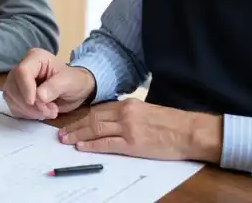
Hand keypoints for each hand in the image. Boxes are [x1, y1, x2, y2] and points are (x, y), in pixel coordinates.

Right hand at [2, 48, 95, 119]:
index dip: (26, 88)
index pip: (22, 71)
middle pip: (13, 86)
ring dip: (29, 111)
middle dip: (30, 104)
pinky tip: (41, 113)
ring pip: (11, 98)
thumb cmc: (73, 81)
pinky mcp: (16, 95)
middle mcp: (22, 67)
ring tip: (49, 111)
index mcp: (35, 58)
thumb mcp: (68, 82)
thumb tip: (39, 97)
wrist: (74, 91)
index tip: (34, 102)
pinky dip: (26, 114)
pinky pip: (13, 106)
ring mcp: (17, 81)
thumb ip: (54, 87)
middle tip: (50, 111)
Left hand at [58, 99, 222, 162]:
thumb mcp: (146, 111)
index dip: (82, 117)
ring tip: (66, 140)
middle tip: (62, 133)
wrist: (189, 131)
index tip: (72, 122)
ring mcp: (128, 128)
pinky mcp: (133, 144)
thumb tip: (111, 120)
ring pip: (95, 130)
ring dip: (78, 135)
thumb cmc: (171, 123)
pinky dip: (92, 145)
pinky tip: (82, 147)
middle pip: (93, 118)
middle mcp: (125, 113)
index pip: (98, 109)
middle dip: (75, 126)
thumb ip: (129, 113)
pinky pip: (107, 144)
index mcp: (129, 104)